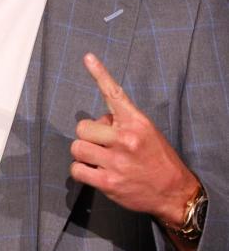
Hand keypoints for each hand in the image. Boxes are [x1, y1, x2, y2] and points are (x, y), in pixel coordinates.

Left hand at [70, 54, 197, 225]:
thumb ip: (121, 124)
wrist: (174, 192)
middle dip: (87, 136)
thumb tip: (98, 121)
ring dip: (84, 154)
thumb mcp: (147, 133)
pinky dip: (81, 171)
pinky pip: (77, 170)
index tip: (88, 58)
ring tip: (100, 159)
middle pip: (82, 127)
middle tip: (101, 144)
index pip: (115, 94)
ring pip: (77, 148)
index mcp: (137, 123)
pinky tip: (95, 172)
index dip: (100, 74)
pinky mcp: (107, 181)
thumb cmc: (158, 160)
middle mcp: (126, 139)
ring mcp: (116, 161)